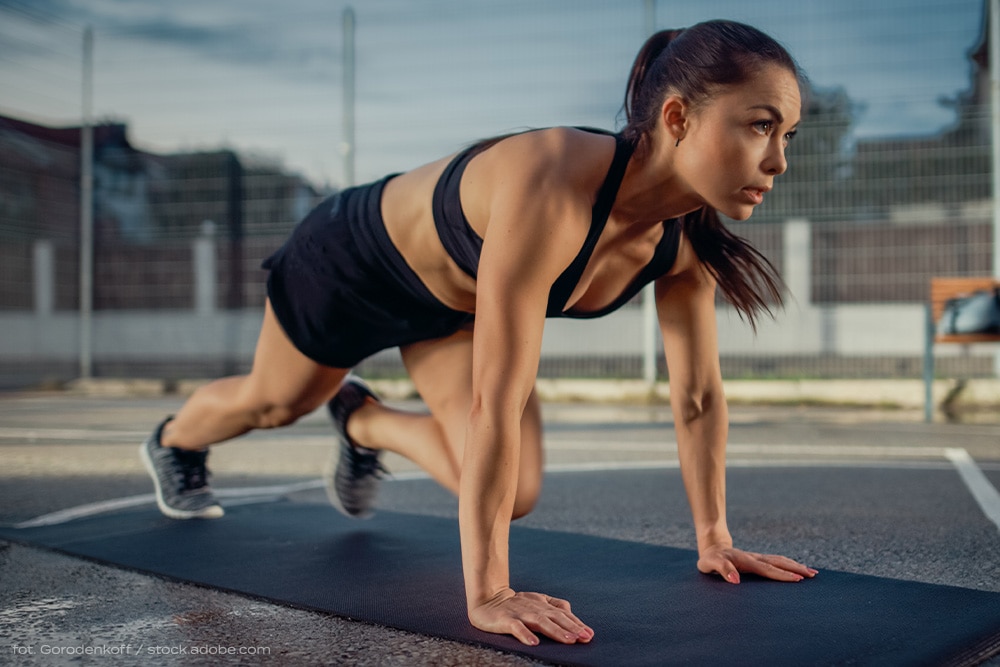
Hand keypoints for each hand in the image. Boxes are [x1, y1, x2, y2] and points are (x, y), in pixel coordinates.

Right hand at [468, 588, 594, 645]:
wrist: (487, 599)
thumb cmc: (515, 603)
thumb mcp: (537, 601)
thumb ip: (554, 605)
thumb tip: (571, 612)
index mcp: (542, 604)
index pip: (563, 614)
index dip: (576, 623)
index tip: (589, 634)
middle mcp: (534, 608)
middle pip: (556, 618)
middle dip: (572, 628)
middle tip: (585, 637)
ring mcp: (520, 613)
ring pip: (540, 622)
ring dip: (556, 631)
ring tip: (568, 640)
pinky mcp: (505, 620)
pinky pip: (516, 628)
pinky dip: (525, 634)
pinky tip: (534, 643)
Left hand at [697, 545, 817, 583]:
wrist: (712, 548)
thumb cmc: (710, 559)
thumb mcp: (711, 564)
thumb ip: (722, 570)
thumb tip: (735, 580)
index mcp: (747, 561)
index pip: (768, 569)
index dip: (782, 575)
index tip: (797, 579)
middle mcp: (755, 558)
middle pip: (779, 562)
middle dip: (796, 568)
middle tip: (813, 575)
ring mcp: (758, 558)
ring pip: (780, 561)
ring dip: (796, 565)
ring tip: (812, 572)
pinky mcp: (758, 560)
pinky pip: (777, 562)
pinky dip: (789, 565)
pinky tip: (797, 569)